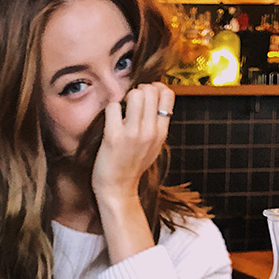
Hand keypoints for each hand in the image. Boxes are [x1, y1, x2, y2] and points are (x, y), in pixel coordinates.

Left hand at [91, 82, 174, 205]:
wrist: (118, 190)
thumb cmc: (132, 166)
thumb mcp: (153, 146)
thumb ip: (157, 124)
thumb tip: (156, 96)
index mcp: (161, 133)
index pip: (168, 94)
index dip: (156, 89)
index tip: (146, 98)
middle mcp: (150, 131)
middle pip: (151, 90)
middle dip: (139, 91)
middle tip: (130, 103)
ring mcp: (133, 134)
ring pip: (135, 94)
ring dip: (125, 98)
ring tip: (121, 112)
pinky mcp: (114, 136)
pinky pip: (114, 106)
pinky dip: (110, 110)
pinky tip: (110, 122)